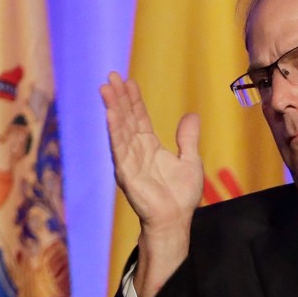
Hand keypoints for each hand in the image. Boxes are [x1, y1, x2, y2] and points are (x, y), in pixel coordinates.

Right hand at [100, 71, 202, 296]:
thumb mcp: (191, 160)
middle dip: (118, 97)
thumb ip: (188, 138)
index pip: (138, 118)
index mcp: (150, 147)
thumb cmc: (181, 195)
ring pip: (119, 129)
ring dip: (113, 108)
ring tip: (106, 88)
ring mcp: (129, 161)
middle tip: (110, 76)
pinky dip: (114, 130)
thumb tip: (192, 115)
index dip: (133, 99)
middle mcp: (136, 151)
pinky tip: (110, 114)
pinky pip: (119, 148)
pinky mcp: (126, 173)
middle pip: (126, 118)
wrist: (175, 220)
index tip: (127, 81)